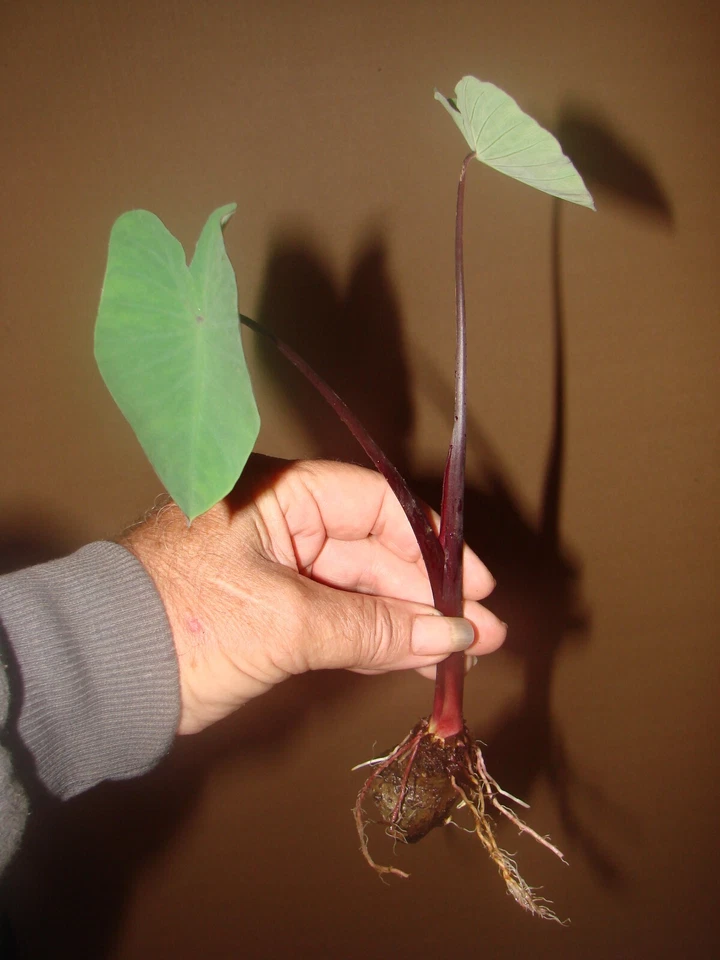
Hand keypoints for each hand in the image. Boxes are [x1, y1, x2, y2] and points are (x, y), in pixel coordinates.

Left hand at [123, 456, 505, 733]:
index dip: (430, 545)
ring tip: (466, 652)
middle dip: (427, 595)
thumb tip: (453, 635)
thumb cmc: (185, 626)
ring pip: (357, 591)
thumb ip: (373, 628)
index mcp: (276, 493)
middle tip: (483, 633)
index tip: (472, 584)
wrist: (103, 678)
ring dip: (408, 623)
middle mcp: (279, 522)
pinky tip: (417, 659)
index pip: (372, 505)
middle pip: (371, 551)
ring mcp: (275, 570)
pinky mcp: (269, 614)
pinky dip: (374, 641)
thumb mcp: (285, 623)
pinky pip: (336, 620)